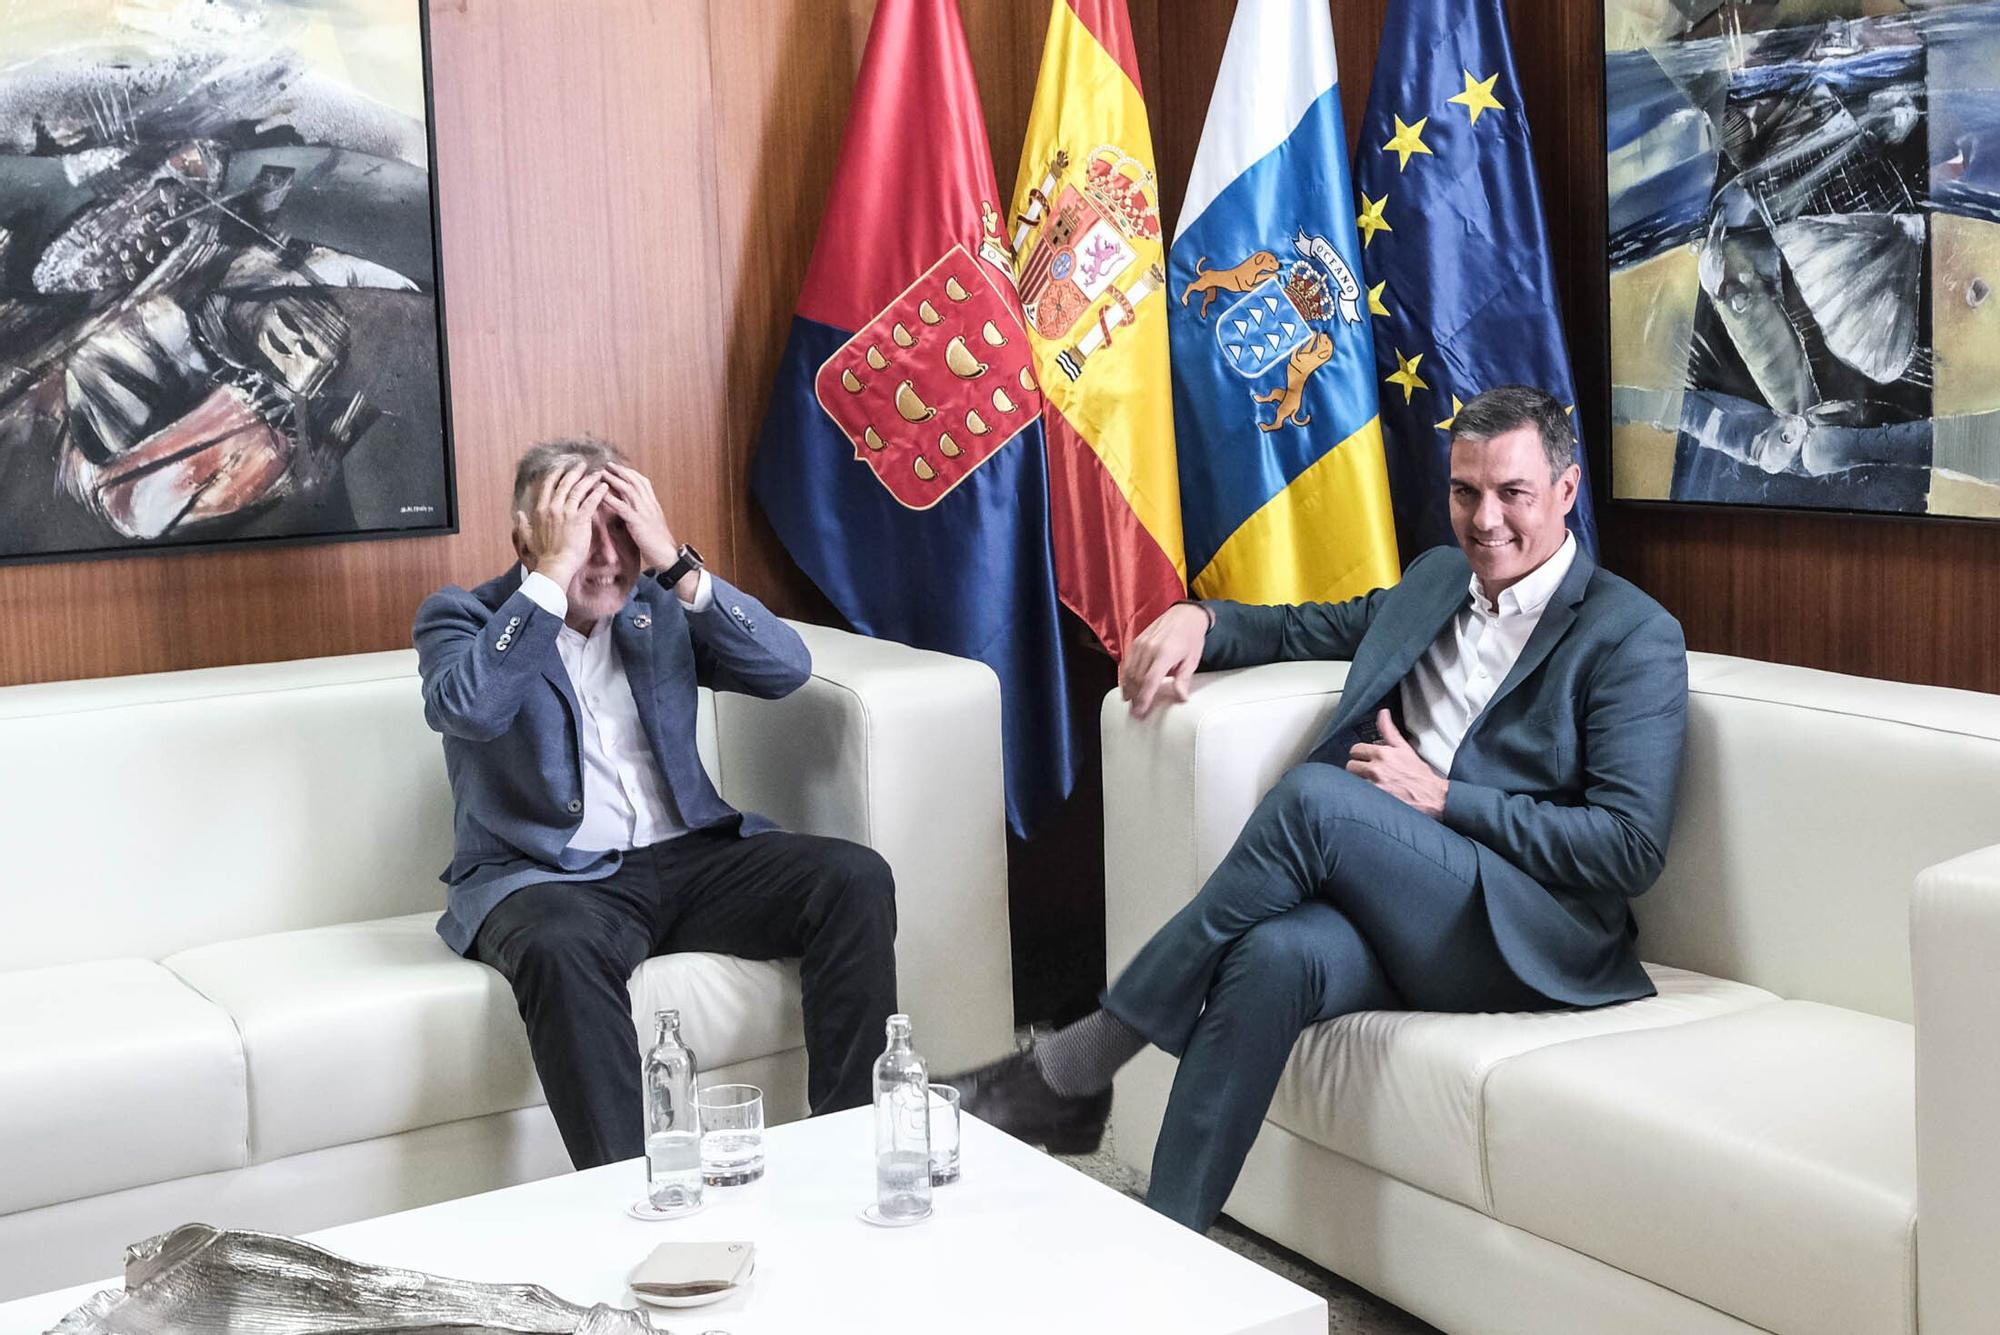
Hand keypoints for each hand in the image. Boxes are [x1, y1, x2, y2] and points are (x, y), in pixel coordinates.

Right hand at [513, 462, 605, 586]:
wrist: (555, 565)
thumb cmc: (542, 556)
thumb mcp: (527, 538)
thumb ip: (522, 525)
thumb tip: (518, 514)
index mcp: (540, 510)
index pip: (547, 486)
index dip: (555, 475)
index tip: (561, 467)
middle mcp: (552, 508)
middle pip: (564, 484)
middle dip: (573, 471)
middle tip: (581, 464)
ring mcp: (566, 513)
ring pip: (578, 490)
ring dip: (588, 479)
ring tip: (597, 472)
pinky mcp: (580, 520)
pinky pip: (590, 502)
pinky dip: (598, 492)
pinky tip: (604, 486)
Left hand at [601, 463, 680, 570]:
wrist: (669, 556)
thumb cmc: (659, 543)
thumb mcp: (652, 524)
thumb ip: (643, 513)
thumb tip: (632, 508)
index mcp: (653, 504)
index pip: (643, 482)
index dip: (630, 473)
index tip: (619, 467)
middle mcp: (650, 505)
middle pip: (635, 481)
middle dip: (621, 471)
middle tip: (608, 465)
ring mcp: (645, 512)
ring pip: (629, 490)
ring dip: (615, 480)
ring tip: (603, 474)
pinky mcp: (638, 522)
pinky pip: (623, 507)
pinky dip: (611, 499)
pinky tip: (602, 495)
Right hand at [1119, 603, 1209, 718]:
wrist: (1185, 614)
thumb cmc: (1191, 638)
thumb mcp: (1192, 660)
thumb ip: (1183, 679)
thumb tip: (1181, 698)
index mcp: (1164, 653)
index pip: (1149, 681)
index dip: (1143, 699)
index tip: (1140, 712)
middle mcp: (1149, 648)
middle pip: (1136, 679)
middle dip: (1135, 697)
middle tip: (1136, 712)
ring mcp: (1140, 644)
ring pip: (1128, 671)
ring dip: (1128, 688)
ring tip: (1130, 702)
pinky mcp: (1136, 641)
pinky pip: (1127, 662)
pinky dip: (1125, 676)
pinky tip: (1127, 686)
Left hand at [1345, 710, 1448, 816]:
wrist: (1431, 796)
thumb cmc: (1419, 774)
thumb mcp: (1404, 748)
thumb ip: (1389, 730)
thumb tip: (1383, 713)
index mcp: (1382, 754)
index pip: (1355, 750)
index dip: (1360, 754)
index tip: (1366, 759)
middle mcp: (1376, 769)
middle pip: (1351, 766)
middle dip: (1358, 768)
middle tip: (1368, 772)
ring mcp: (1374, 785)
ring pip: (1353, 781)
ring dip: (1359, 782)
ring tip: (1372, 783)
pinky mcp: (1375, 800)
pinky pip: (1358, 795)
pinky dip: (1363, 795)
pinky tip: (1373, 795)